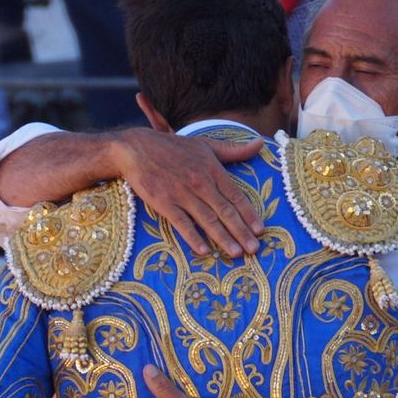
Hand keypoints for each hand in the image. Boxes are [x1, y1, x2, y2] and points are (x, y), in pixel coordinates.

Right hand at [110, 130, 265, 258]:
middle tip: (254, 249)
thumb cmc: (174, 148)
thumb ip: (234, 149)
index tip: (260, 230)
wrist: (138, 149)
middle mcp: (200, 183)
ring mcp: (182, 194)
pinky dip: (193, 237)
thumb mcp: (206, 145)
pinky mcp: (164, 203)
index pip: (236, 196)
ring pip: (207, 219)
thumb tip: (260, 143)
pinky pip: (182, 223)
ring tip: (236, 253)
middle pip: (225, 211)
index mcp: (212, 170)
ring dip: (223, 238)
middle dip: (241, 232)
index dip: (249, 214)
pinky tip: (204, 251)